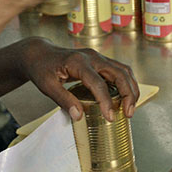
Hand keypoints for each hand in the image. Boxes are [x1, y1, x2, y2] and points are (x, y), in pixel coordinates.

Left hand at [18, 38, 138, 121]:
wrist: (40, 53)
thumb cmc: (42, 69)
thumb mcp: (47, 86)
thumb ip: (63, 100)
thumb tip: (79, 116)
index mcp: (78, 62)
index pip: (98, 83)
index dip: (106, 101)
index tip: (110, 117)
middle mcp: (92, 57)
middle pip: (118, 73)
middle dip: (128, 94)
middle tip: (128, 113)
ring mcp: (97, 57)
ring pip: (123, 70)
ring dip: (131, 88)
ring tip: (131, 107)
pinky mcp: (100, 60)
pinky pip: (119, 69)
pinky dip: (126, 83)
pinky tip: (126, 97)